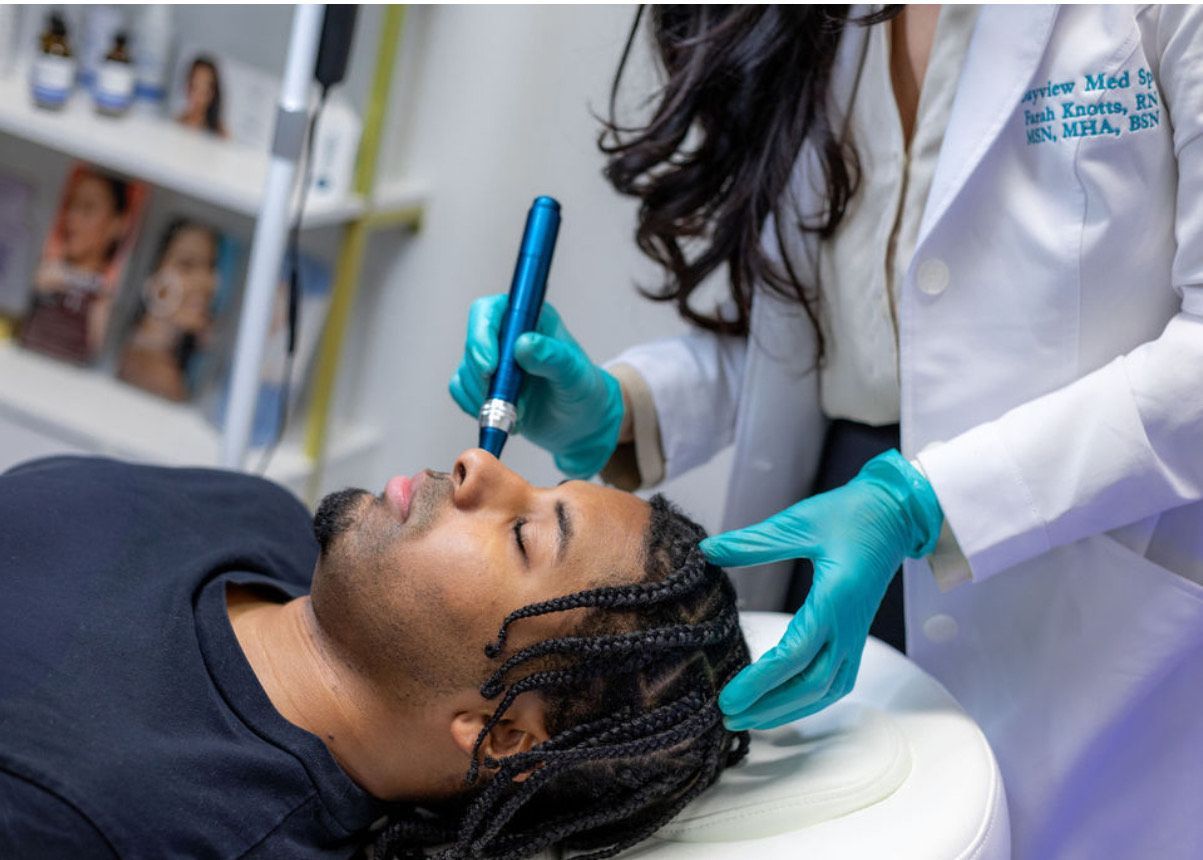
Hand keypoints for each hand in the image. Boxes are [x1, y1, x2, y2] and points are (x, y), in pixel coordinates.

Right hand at [449, 294, 624, 477]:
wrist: (581, 424)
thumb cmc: (584, 392)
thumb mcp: (576, 376)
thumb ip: (553, 358)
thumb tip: (523, 344)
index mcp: (531, 319)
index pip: (491, 311)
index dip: (482, 335)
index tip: (491, 367)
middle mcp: (507, 334)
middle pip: (473, 343)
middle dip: (485, 376)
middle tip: (508, 402)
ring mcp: (493, 359)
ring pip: (465, 371)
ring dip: (484, 397)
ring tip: (519, 413)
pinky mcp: (482, 383)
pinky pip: (460, 391)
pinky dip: (475, 408)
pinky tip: (505, 419)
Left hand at [701, 450, 941, 729]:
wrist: (895, 517)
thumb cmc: (850, 516)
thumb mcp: (799, 522)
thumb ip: (754, 542)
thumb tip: (707, 551)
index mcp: (834, 601)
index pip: (793, 656)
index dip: (759, 683)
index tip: (727, 699)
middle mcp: (848, 627)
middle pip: (808, 685)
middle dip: (767, 706)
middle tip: (727, 715)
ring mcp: (855, 636)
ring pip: (824, 691)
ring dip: (787, 709)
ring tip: (749, 719)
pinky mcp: (856, 637)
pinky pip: (836, 682)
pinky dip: (808, 700)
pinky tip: (784, 705)